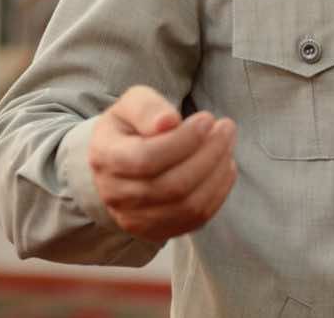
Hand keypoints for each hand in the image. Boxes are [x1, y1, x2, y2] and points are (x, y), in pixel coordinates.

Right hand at [87, 85, 237, 242]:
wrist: (123, 159)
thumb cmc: (134, 125)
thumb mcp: (134, 103)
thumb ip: (148, 107)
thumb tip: (168, 121)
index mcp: (106, 158)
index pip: (146, 159)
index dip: (183, 140)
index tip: (208, 118)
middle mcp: (116, 195)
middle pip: (172, 186)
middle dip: (209, 154)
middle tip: (227, 127)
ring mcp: (136, 219)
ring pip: (187, 205)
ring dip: (217, 172)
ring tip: (227, 143)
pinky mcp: (159, 231)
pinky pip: (196, 218)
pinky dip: (218, 191)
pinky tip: (224, 165)